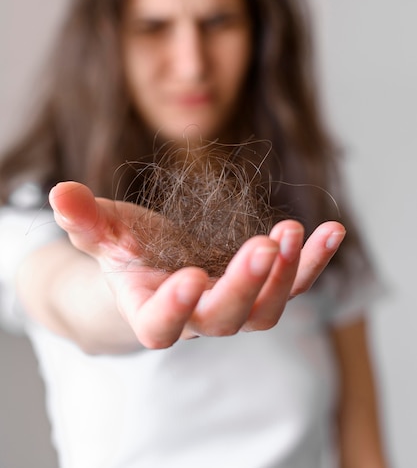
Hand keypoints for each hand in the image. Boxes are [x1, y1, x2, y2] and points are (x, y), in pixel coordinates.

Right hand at [49, 181, 345, 348]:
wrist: (159, 266)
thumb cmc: (127, 251)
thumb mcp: (104, 231)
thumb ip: (85, 218)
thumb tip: (60, 193)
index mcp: (150, 310)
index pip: (161, 325)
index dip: (174, 308)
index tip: (189, 277)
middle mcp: (197, 317)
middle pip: (225, 319)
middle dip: (245, 285)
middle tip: (262, 247)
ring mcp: (234, 307)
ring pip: (266, 310)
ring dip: (286, 275)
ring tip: (292, 232)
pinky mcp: (262, 287)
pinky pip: (294, 282)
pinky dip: (314, 261)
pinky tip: (332, 231)